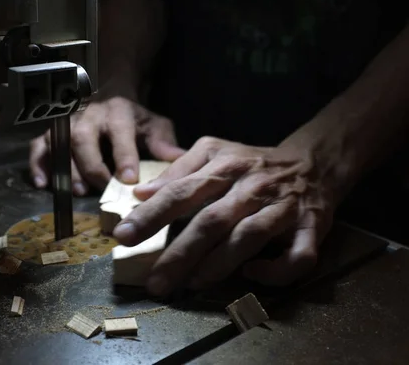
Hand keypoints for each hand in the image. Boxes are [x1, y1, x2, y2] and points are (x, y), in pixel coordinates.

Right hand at [29, 96, 184, 194]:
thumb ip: (164, 143)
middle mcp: (89, 115)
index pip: (120, 132)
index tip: (129, 179)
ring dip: (66, 169)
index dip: (123, 156)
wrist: (109, 95)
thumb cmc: (134, 118)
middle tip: (101, 189)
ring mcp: (67, 124)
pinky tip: (43, 185)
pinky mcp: (51, 134)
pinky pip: (38, 147)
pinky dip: (38, 166)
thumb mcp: (154, 124)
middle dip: (92, 166)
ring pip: (59, 143)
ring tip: (76, 192)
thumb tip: (180, 162)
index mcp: (118, 112)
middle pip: (84, 138)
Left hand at [111, 136, 335, 294]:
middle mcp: (252, 186)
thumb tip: (140, 192)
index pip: (181, 191)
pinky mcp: (311, 228)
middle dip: (180, 253)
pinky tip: (252, 275)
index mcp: (224, 166)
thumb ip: (178, 172)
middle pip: (211, 220)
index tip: (123, 236)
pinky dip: (276, 270)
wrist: (314, 162)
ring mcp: (283, 208)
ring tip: (192, 283)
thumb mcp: (214, 153)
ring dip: (220, 263)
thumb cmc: (253, 162)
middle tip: (155, 282)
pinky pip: (298, 255)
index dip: (151, 215)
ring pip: (250, 237)